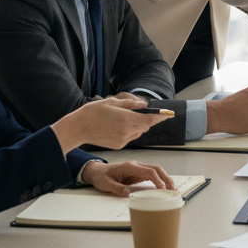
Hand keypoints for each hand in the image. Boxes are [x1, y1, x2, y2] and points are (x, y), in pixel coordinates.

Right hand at [52, 97, 173, 152]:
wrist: (78, 128)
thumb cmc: (93, 112)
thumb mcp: (113, 102)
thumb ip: (131, 104)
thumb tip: (143, 104)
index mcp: (127, 119)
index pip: (150, 119)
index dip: (161, 116)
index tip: (169, 114)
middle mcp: (127, 131)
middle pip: (145, 126)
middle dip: (147, 120)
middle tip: (142, 112)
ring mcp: (123, 140)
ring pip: (138, 132)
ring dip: (138, 126)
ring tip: (125, 118)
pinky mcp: (118, 145)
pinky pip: (130, 138)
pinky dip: (129, 132)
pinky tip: (118, 126)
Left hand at [82, 160, 174, 195]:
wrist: (98, 171)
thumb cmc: (102, 177)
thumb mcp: (106, 184)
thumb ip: (117, 188)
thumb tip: (128, 193)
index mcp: (129, 166)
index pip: (148, 171)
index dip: (157, 180)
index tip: (162, 188)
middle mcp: (136, 165)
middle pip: (156, 168)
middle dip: (166, 178)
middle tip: (172, 188)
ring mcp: (138, 169)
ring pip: (156, 170)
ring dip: (164, 178)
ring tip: (171, 188)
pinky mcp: (138, 173)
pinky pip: (151, 175)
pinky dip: (159, 180)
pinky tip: (163, 187)